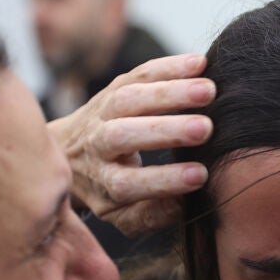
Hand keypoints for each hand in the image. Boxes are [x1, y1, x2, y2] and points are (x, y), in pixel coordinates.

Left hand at [50, 54, 215, 235]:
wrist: (70, 153)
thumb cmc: (110, 190)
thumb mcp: (124, 215)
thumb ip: (153, 215)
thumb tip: (186, 202)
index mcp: (103, 183)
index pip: (130, 183)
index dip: (164, 180)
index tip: (200, 175)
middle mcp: (97, 146)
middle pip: (123, 136)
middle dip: (166, 130)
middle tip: (206, 129)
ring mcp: (102, 113)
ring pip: (129, 98)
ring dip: (170, 92)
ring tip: (209, 90)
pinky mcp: (113, 88)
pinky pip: (137, 73)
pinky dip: (168, 66)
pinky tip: (200, 64)